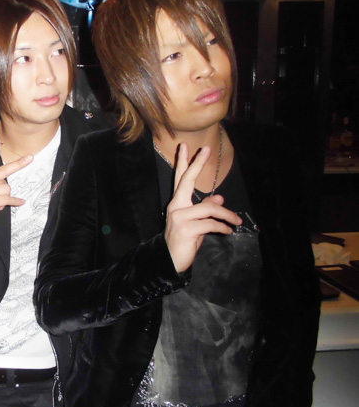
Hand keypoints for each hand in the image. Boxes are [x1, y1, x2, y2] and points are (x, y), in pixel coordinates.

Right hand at [164, 143, 241, 271]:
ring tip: (235, 221)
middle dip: (197, 164)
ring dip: (226, 214)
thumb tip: (219, 197)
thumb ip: (205, 208)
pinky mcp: (187, 229)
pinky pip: (211, 223)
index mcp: (177, 203)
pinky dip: (223, 227)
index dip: (184, 162)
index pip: (180, 179)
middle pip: (187, 181)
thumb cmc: (184, 240)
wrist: (171, 260)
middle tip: (205, 149)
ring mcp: (179, 217)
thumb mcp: (197, 222)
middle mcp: (176, 206)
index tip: (187, 146)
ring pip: (210, 208)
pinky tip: (228, 231)